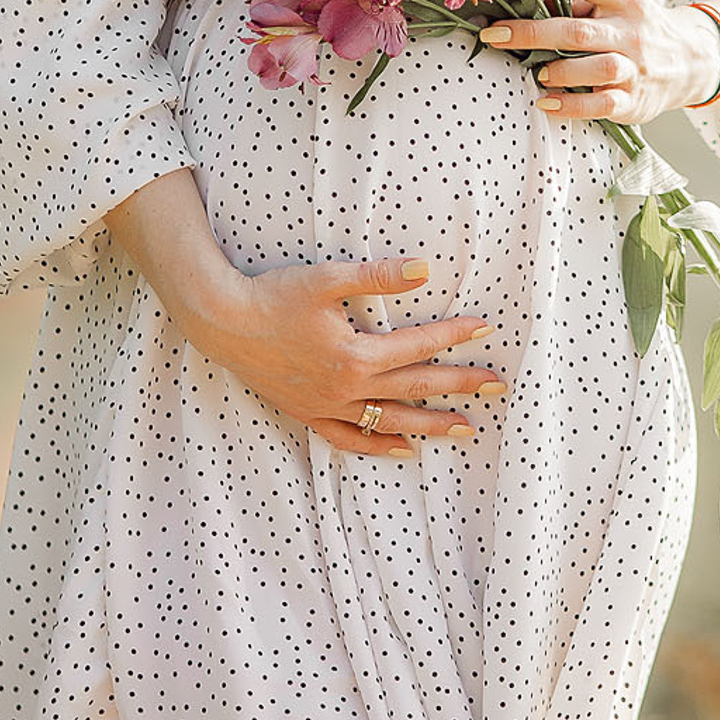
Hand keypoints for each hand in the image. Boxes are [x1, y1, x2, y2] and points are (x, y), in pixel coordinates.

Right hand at [187, 254, 508, 457]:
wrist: (221, 321)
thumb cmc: (273, 295)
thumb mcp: (327, 277)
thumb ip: (378, 276)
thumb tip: (424, 269)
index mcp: (356, 355)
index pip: (418, 345)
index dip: (454, 335)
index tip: (486, 329)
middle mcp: (346, 387)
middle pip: (415, 387)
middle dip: (460, 385)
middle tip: (498, 387)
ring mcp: (327, 406)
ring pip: (391, 421)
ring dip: (432, 425)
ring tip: (467, 429)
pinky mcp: (308, 413)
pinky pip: (351, 439)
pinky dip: (380, 447)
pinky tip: (406, 450)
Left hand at [477, 0, 717, 122]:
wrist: (693, 61)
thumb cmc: (642, 27)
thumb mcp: (624, 1)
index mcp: (626, 0)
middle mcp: (630, 32)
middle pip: (578, 30)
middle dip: (531, 32)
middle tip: (495, 33)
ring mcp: (634, 68)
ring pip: (597, 67)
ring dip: (559, 70)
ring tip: (538, 72)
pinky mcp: (633, 100)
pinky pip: (602, 104)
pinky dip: (571, 105)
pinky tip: (547, 102)